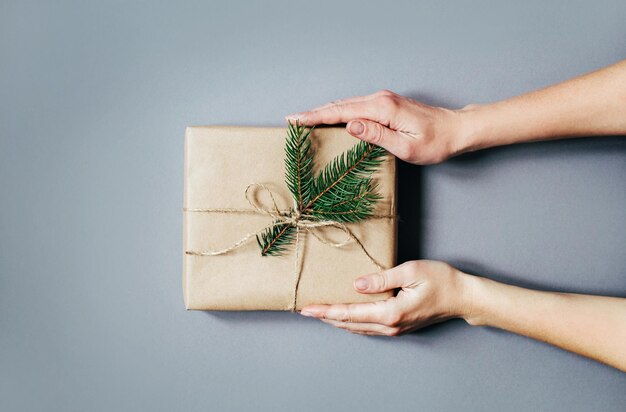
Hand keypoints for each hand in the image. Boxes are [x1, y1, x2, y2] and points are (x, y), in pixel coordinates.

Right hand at [286, 90, 470, 164]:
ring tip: (305, 120)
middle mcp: (381, 99)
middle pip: (340, 105)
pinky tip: (332, 117)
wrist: (456, 130)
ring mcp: (384, 99)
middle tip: (292, 120)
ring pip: (347, 104)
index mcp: (383, 109)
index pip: (341, 112)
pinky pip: (356, 106)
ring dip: (325, 112)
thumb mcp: (405, 146)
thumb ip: (377, 135)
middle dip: (314, 113)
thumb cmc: (435, 143)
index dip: (316, 117)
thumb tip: (350, 125)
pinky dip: (339, 111)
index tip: (295, 119)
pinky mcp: (387, 104)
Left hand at [299, 260, 473, 335]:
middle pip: (349, 323)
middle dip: (325, 316)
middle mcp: (390, 325)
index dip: (326, 310)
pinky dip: (350, 322)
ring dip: (336, 320)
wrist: (463, 297)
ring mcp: (394, 329)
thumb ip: (381, 278)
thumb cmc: (441, 280)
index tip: (307, 309)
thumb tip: (356, 284)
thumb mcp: (410, 271)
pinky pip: (367, 327)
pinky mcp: (398, 326)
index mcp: (390, 312)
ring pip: (356, 328)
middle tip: (304, 310)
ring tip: (318, 312)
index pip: (349, 313)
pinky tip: (343, 316)